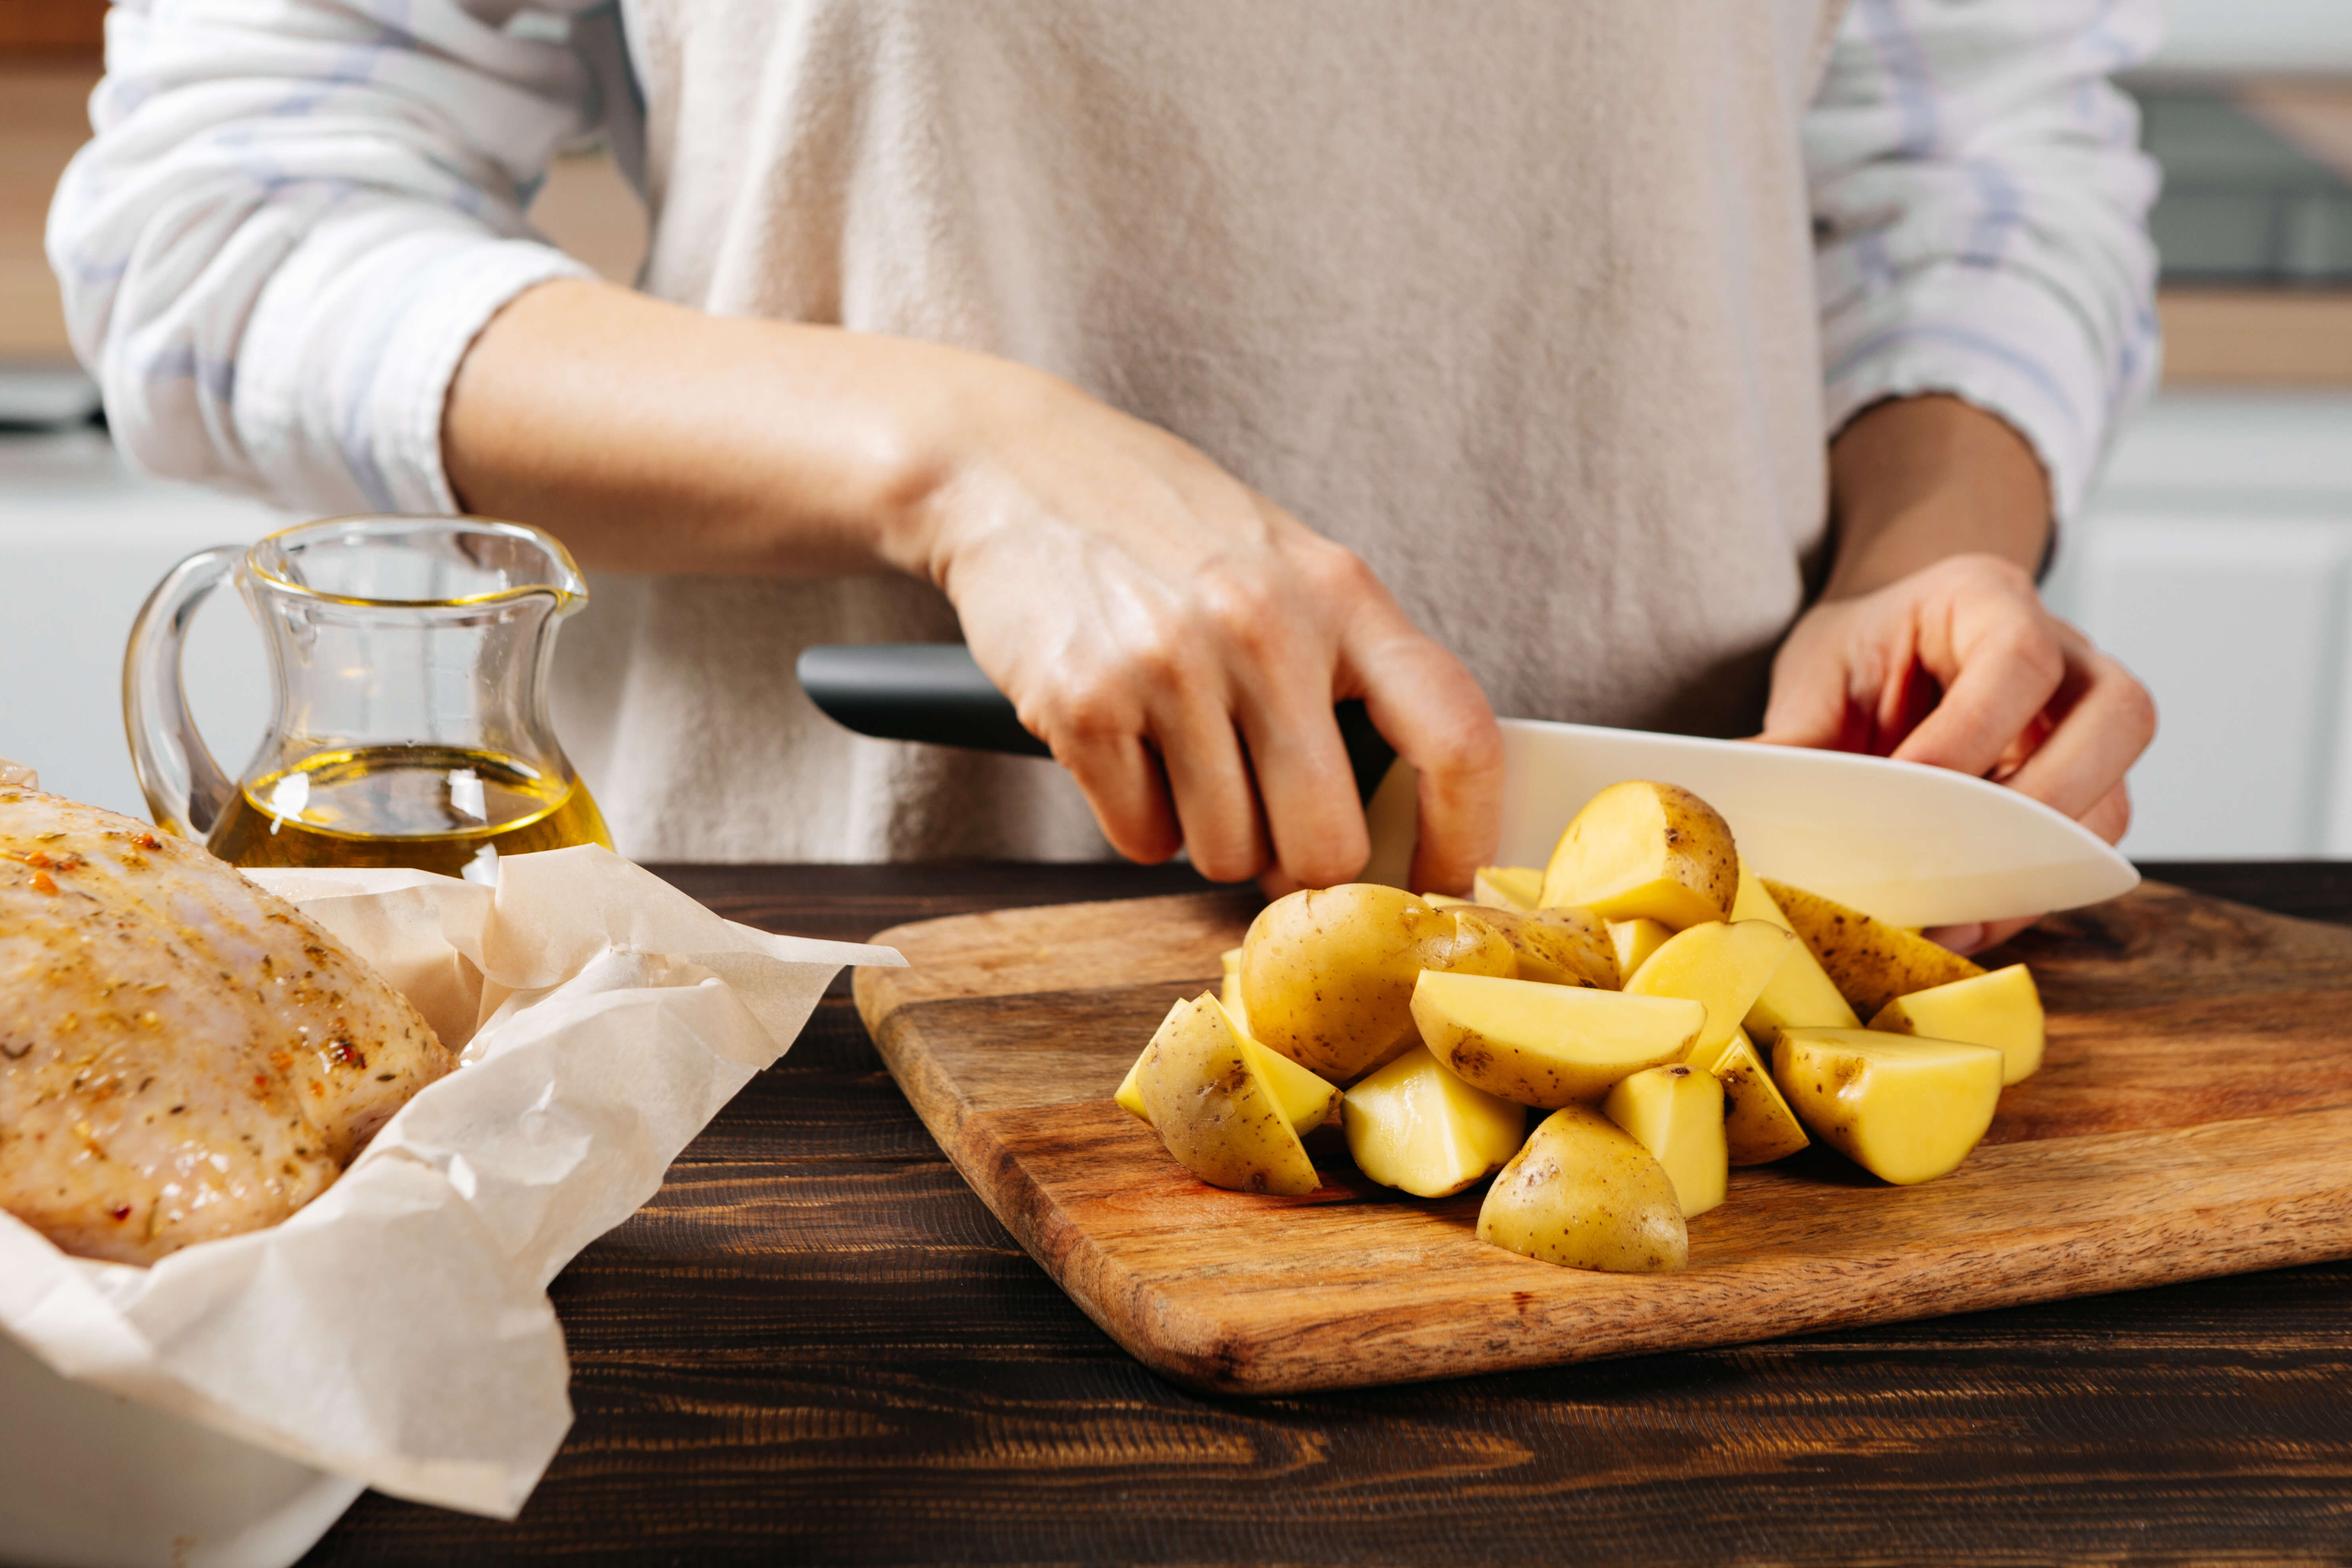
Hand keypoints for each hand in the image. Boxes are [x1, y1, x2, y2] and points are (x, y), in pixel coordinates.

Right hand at [918, 363, 1501, 891]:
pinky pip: (1141, 839)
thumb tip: (1401, 823)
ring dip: (1206, 832)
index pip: (1455, 735)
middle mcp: (1266, 628)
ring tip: (1179, 748)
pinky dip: (1135, 816)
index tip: (1446, 887)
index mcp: (1340, 593)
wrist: (1015, 467)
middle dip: (1295, 860)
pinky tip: (1124, 741)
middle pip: (1326, 844)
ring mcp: (1171, 667)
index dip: (1466, 839)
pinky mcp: (1084, 705)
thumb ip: (1351, 673)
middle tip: (1266, 819)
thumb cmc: (1165, 532)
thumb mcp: (1289, 569)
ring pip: (1226, 854)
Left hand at [1757, 553, 2155, 951]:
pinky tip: (1965, 922)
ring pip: (2113, 797)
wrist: (1896, 648)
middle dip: (2042, 800)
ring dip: (2043, 864)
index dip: (1970, 734)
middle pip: (2119, 717)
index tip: (1905, 792)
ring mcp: (2089, 725)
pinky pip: (2086, 849)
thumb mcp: (1819, 671)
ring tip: (1956, 913)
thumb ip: (1790, 737)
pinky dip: (2031, 890)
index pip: (2018, 660)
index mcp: (1992, 601)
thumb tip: (1727, 808)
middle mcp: (2070, 657)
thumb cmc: (1866, 651)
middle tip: (1959, 857)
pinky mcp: (2088, 788)